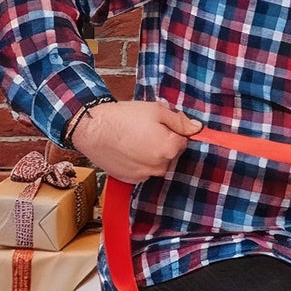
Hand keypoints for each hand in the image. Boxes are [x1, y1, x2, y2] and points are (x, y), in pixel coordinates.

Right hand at [70, 100, 202, 183]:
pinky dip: (140, 162)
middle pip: (171, 153)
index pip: (183, 140)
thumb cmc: (124, 117)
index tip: (160, 124)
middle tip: (146, 129)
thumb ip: (180, 121)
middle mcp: (160, 166)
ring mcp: (145, 175)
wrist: (93, 129)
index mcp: (169, 148)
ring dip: (152, 153)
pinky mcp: (131, 180)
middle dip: (164, 142)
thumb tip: (198, 128)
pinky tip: (128, 150)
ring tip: (135, 139)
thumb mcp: (156, 110)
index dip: (172, 130)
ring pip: (158, 163)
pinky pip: (144, 171)